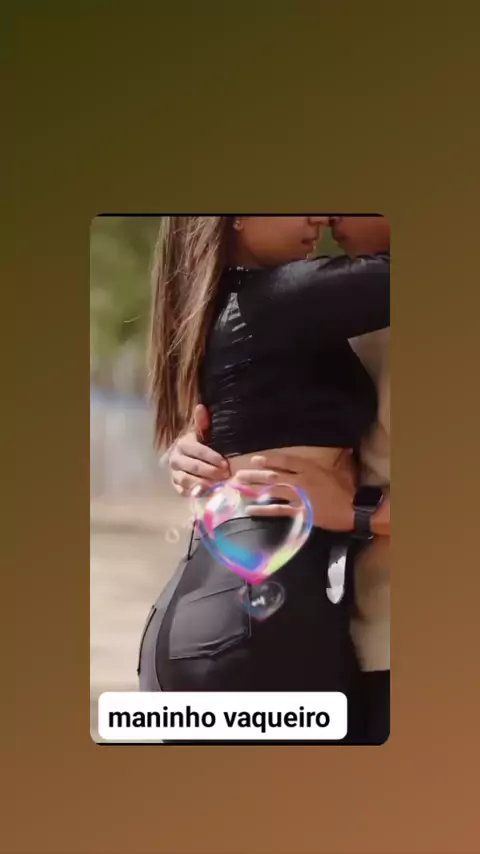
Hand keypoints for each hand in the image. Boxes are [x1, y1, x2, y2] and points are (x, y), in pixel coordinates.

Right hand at [169, 404, 229, 495]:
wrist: (183, 457)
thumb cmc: (198, 445)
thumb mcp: (201, 433)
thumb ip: (202, 423)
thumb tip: (201, 407)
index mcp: (183, 444)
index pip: (198, 451)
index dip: (212, 458)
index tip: (226, 464)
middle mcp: (175, 459)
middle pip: (194, 467)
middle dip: (211, 472)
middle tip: (226, 475)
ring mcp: (174, 473)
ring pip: (187, 480)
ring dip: (203, 484)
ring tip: (217, 485)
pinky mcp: (175, 485)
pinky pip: (183, 491)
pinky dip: (194, 493)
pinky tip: (206, 493)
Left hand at [232, 451, 355, 531]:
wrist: (354, 509)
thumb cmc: (347, 489)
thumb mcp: (340, 469)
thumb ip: (335, 459)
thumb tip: (343, 449)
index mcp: (309, 469)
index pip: (285, 461)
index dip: (269, 460)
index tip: (254, 460)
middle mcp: (301, 481)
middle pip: (273, 476)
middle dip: (254, 475)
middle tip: (238, 475)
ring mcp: (300, 497)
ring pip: (272, 491)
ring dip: (254, 490)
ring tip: (239, 489)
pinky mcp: (300, 512)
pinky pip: (278, 510)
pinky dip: (263, 510)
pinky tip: (250, 509)